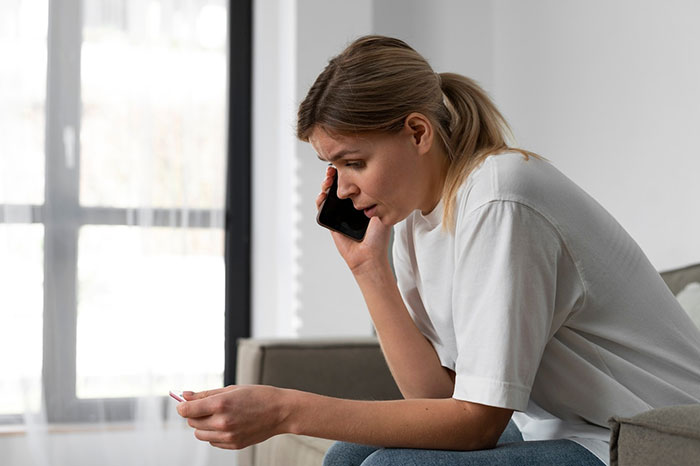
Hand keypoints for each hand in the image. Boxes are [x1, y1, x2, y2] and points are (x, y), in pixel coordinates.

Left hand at [176, 385, 290, 449]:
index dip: (182, 406)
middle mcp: (222, 422)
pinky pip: (212, 441)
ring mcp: (228, 436)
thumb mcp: (231, 389)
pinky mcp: (233, 445)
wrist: (280, 411)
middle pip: (191, 422)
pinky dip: (214, 434)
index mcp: (221, 404)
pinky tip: (227, 424)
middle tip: (206, 406)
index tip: (183, 403)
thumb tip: (185, 395)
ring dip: (203, 425)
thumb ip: (206, 394)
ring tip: (218, 416)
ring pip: (200, 434)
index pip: (187, 410)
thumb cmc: (258, 396)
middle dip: (194, 414)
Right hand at [316, 167, 391, 273]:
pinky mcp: (330, 221)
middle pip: (338, 186)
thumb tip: (377, 179)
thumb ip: (379, 197)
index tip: (346, 166)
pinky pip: (321, 208)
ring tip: (328, 180)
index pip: (351, 183)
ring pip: (328, 194)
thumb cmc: (378, 238)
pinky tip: (323, 195)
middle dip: (334, 176)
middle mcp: (349, 206)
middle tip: (333, 171)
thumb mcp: (383, 211)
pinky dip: (320, 200)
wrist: (369, 255)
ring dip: (325, 185)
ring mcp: (339, 213)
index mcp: (361, 201)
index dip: (346, 174)